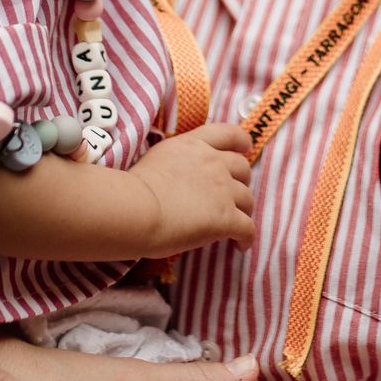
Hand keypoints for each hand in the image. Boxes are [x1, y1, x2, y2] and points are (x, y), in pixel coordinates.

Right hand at [127, 125, 254, 258]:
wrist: (135, 208)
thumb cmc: (133, 187)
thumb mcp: (157, 158)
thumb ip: (176, 161)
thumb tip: (177, 176)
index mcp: (194, 145)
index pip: (228, 134)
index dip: (241, 141)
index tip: (245, 148)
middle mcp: (214, 163)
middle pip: (242, 168)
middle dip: (241, 180)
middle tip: (232, 195)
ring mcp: (223, 190)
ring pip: (248, 199)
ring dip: (244, 210)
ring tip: (235, 225)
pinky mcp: (226, 218)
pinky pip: (247, 229)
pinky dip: (246, 238)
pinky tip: (240, 246)